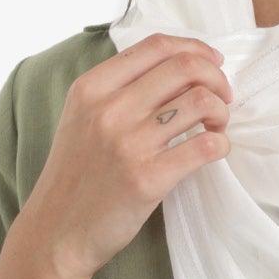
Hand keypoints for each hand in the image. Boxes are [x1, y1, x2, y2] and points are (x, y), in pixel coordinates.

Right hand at [16, 33, 233, 278]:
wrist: (56, 232)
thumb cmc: (76, 176)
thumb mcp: (81, 118)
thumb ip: (118, 90)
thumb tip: (178, 71)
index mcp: (91, 88)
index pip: (156, 46)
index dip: (195, 50)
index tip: (212, 64)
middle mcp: (108, 109)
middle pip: (185, 68)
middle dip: (216, 79)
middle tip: (223, 98)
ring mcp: (127, 144)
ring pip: (200, 102)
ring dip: (221, 112)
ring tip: (216, 126)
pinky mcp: (147, 179)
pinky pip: (204, 146)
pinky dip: (220, 144)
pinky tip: (214, 150)